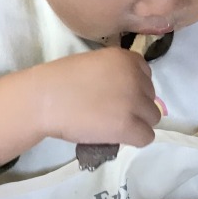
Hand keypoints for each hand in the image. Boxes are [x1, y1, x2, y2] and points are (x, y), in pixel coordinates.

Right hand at [35, 48, 162, 146]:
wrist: (45, 99)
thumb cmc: (60, 80)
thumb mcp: (95, 63)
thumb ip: (116, 73)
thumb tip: (129, 94)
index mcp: (127, 59)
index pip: (147, 76)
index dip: (133, 88)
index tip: (115, 95)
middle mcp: (135, 78)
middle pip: (151, 98)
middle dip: (136, 106)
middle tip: (112, 112)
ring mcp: (133, 102)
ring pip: (153, 118)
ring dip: (137, 123)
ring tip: (114, 125)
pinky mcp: (128, 125)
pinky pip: (146, 137)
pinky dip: (134, 139)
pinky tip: (117, 136)